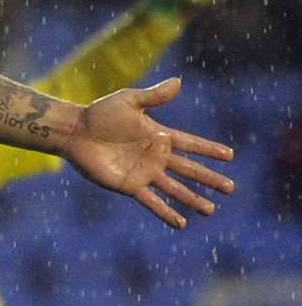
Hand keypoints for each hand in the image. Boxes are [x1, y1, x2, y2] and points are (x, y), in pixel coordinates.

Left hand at [64, 78, 233, 228]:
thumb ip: (154, 96)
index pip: (191, 144)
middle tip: (231, 188)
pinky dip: (166, 213)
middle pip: (189, 170)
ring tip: (211, 210)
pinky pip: (152, 202)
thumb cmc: (100, 114)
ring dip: (193, 199)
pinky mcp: (130, 186)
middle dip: (209, 179)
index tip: (229, 156)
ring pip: (175, 189)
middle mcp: (155, 156)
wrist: (75, 132)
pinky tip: (181, 224)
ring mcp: (144, 173)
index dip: (209, 150)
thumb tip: (179, 81)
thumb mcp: (130, 101)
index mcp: (158, 136)